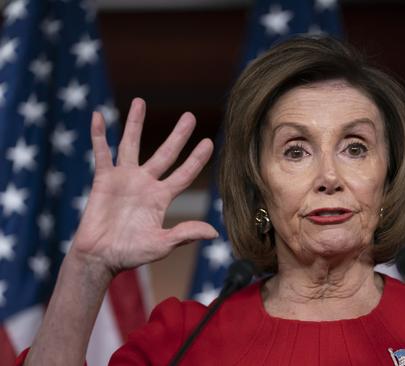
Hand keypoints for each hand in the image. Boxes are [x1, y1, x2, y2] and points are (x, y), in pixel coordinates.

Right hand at [71, 98, 216, 274]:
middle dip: (177, 135)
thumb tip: (213, 233)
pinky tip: (99, 116)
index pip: (184, 174)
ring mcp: (124, 179)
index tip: (209, 142)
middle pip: (165, 153)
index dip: (196, 159)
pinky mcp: (103, 179)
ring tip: (140, 101)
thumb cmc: (130, 253)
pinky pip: (101, 152)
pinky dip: (99, 135)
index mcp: (161, 197)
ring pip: (131, 144)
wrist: (99, 258)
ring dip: (135, 123)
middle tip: (189, 116)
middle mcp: (145, 183)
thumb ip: (184, 234)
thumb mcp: (161, 244)